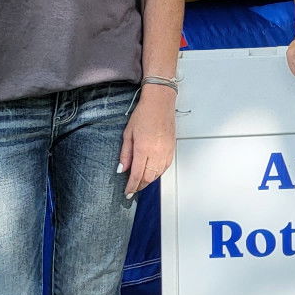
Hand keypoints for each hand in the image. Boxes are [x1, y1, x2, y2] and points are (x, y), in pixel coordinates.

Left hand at [120, 85, 176, 200]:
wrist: (160, 102)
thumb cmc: (143, 114)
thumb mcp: (128, 133)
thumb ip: (125, 154)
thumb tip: (122, 169)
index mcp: (143, 148)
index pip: (137, 174)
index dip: (131, 186)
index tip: (127, 192)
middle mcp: (156, 152)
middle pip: (148, 177)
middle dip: (140, 186)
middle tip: (132, 190)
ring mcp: (166, 151)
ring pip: (158, 174)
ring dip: (149, 181)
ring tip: (141, 183)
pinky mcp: (172, 148)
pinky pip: (165, 167)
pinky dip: (158, 173)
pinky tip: (152, 173)